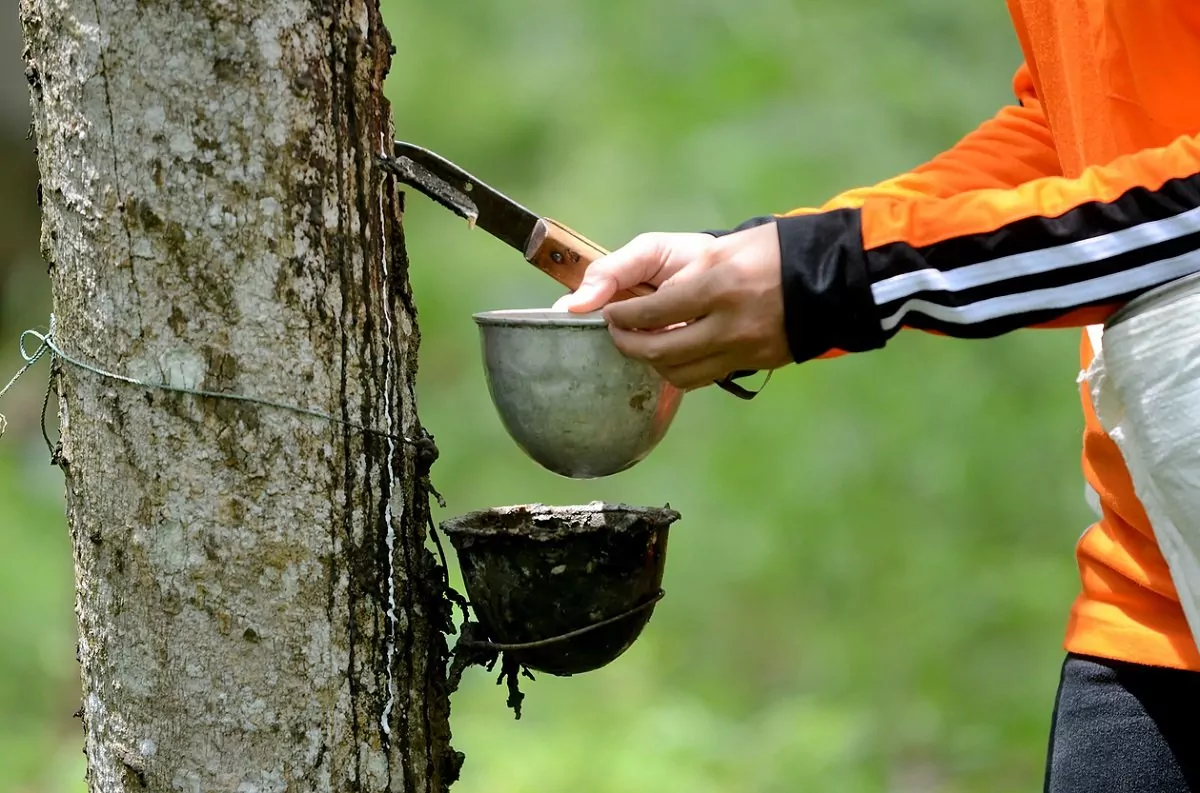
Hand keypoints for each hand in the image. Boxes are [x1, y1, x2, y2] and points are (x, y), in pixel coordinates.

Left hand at [552, 224, 792, 389]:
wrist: (817, 275)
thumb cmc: (749, 251)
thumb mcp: (690, 246)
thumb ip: (626, 267)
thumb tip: (575, 301)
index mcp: (717, 284)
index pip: (649, 313)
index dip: (620, 316)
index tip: (609, 312)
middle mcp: (731, 323)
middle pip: (658, 352)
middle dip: (626, 343)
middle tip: (616, 330)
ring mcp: (743, 349)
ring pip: (676, 373)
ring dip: (649, 360)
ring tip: (642, 339)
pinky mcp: (751, 365)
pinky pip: (700, 378)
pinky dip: (676, 369)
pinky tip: (671, 351)